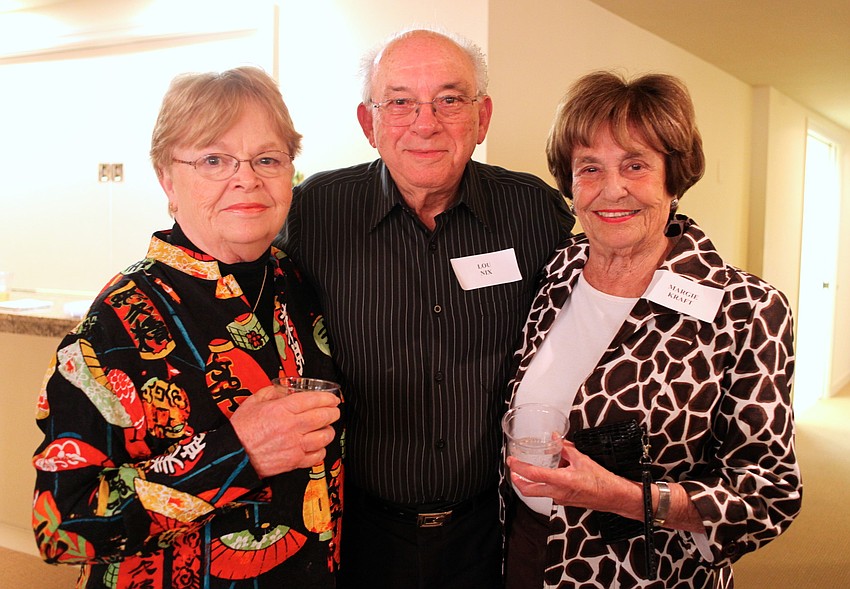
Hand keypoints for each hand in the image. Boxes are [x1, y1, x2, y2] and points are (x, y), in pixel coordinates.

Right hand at [231, 384, 340, 477]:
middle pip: (323, 417)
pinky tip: (317, 446)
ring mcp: (294, 445)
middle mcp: (291, 427)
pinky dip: (321, 451)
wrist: (232, 456)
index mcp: (282, 410)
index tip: (333, 398)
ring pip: (324, 437)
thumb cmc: (240, 430)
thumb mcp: (252, 402)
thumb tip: (282, 389)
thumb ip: (270, 392)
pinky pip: (317, 456)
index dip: (327, 397)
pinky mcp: (294, 461)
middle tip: (334, 411)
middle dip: (333, 412)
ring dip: (329, 431)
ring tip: (327, 428)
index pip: (313, 400)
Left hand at [507, 440, 637, 515]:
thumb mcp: (582, 459)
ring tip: (527, 471)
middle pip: (528, 491)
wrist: (612, 496)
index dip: (518, 467)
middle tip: (512, 469)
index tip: (511, 460)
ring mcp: (559, 499)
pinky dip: (543, 485)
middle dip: (516, 480)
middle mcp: (558, 493)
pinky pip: (547, 493)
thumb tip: (555, 438)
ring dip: (529, 483)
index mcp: (562, 481)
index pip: (533, 475)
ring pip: (536, 493)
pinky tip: (548, 476)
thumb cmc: (601, 481)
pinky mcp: (563, 502)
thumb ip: (565, 448)